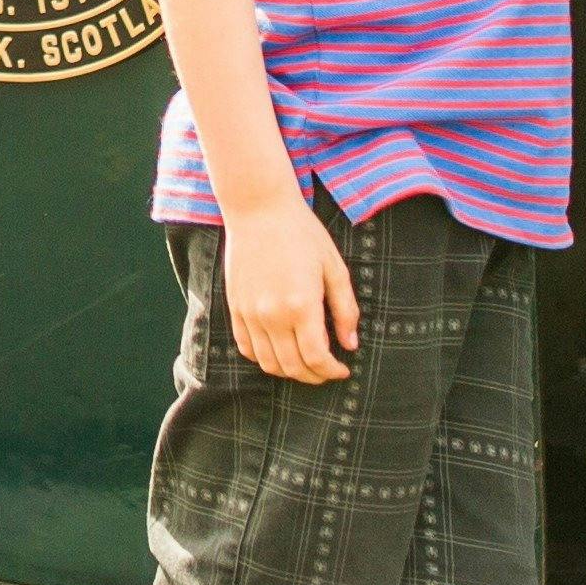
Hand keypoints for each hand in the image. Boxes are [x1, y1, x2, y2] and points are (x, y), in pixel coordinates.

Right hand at [222, 203, 360, 384]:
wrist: (259, 209)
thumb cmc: (302, 234)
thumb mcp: (334, 268)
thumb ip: (345, 309)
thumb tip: (350, 345)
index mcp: (302, 305)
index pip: (316, 358)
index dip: (332, 371)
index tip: (342, 370)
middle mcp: (273, 315)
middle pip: (293, 366)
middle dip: (314, 376)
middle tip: (327, 371)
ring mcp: (250, 313)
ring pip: (268, 363)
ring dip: (289, 372)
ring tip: (305, 364)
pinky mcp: (235, 307)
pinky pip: (247, 347)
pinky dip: (264, 359)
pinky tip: (280, 351)